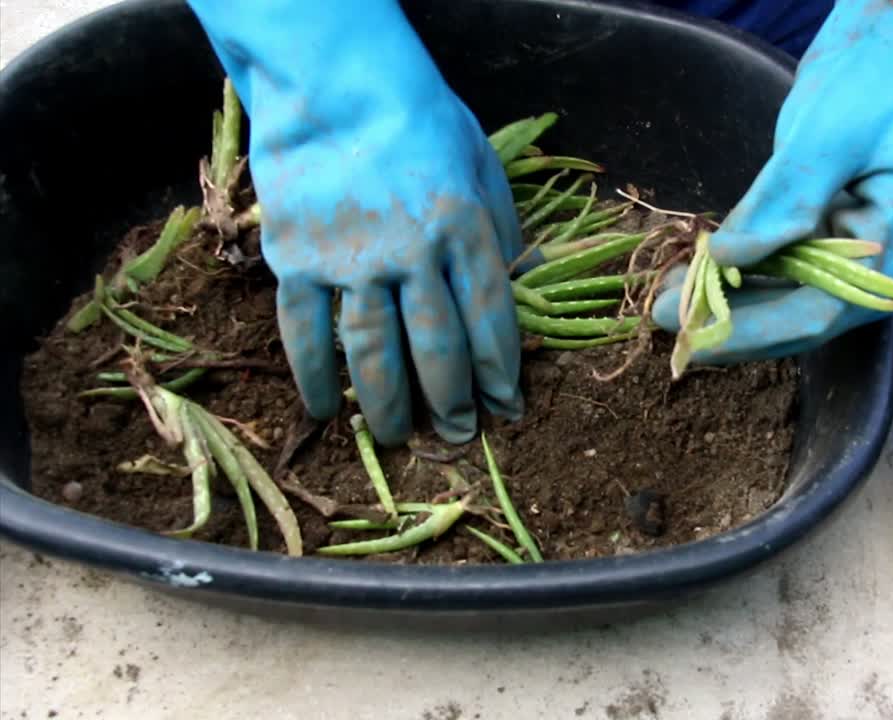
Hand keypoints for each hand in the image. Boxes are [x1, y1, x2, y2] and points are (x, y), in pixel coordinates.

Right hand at [187, 0, 522, 444]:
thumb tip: (517, 282)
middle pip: (436, 348)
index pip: (490, 320)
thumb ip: (497, 226)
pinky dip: (314, 377)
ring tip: (396, 437)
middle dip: (451, 402)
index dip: (500, 373)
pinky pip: (305, 332)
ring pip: (372, 352)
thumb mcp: (480, 161)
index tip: (506, 408)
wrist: (330, 82)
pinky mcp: (296, 259)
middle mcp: (412, 253)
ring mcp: (350, 259)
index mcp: (464, 229)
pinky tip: (326, 409)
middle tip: (457, 437)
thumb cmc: (416, 117)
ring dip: (386, 404)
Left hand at [654, 0, 892, 363]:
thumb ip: (784, 202)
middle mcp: (877, 256)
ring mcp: (851, 235)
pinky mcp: (829, 212)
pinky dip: (744, 260)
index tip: (695, 335)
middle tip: (667, 319)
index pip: (819, 313)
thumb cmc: (889, 74)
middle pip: (800, 311)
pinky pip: (784, 251)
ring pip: (787, 286)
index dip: (753, 331)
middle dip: (733, 320)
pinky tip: (701, 264)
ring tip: (672, 296)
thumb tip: (729, 258)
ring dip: (732, 295)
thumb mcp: (829, 137)